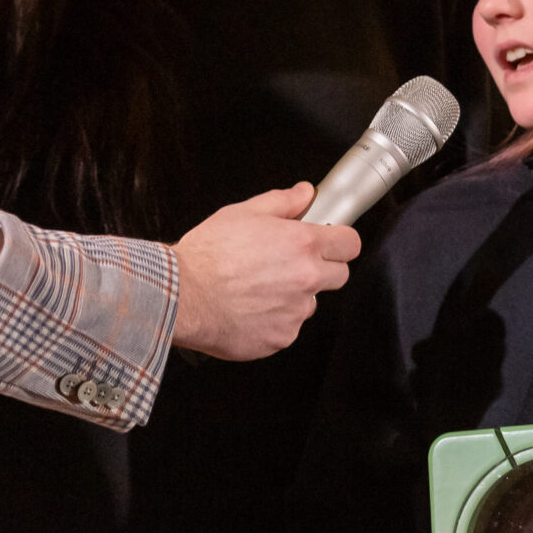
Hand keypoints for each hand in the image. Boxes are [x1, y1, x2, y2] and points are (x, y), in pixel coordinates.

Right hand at [171, 184, 358, 361]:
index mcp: (302, 244)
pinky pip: (288, 328)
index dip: (340, 241)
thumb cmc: (207, 255)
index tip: (330, 242)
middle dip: (321, 268)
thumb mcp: (243, 213)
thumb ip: (282, 202)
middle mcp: (306, 279)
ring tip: (259, 289)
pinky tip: (249, 308)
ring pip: (310, 303)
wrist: (182, 295)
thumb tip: (304, 194)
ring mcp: (295, 312)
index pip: (350, 243)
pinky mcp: (281, 338)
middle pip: (339, 275)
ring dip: (294, 297)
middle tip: (290, 264)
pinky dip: (273, 320)